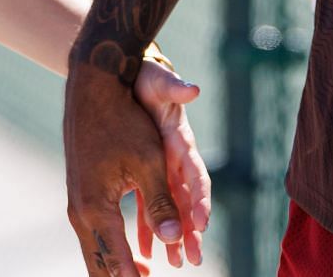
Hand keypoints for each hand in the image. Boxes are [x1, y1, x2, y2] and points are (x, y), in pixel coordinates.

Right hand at [64, 50, 198, 275]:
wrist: (92, 89)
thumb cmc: (124, 121)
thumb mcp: (148, 161)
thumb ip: (161, 202)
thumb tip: (175, 237)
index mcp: (97, 208)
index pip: (117, 262)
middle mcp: (81, 212)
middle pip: (98, 265)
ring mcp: (77, 204)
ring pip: (94, 251)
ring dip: (116, 268)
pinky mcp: (81, 194)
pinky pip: (93, 234)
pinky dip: (110, 250)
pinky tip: (130, 257)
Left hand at [131, 58, 210, 267]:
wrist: (131, 75)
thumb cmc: (149, 78)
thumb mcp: (159, 82)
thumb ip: (174, 87)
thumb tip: (192, 88)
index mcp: (182, 142)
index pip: (197, 175)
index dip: (201, 198)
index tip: (200, 222)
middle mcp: (176, 159)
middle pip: (187, 201)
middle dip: (191, 231)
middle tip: (193, 258)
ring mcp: (161, 168)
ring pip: (169, 209)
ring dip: (173, 235)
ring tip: (175, 262)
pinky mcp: (144, 172)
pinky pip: (147, 205)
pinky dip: (148, 227)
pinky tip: (145, 249)